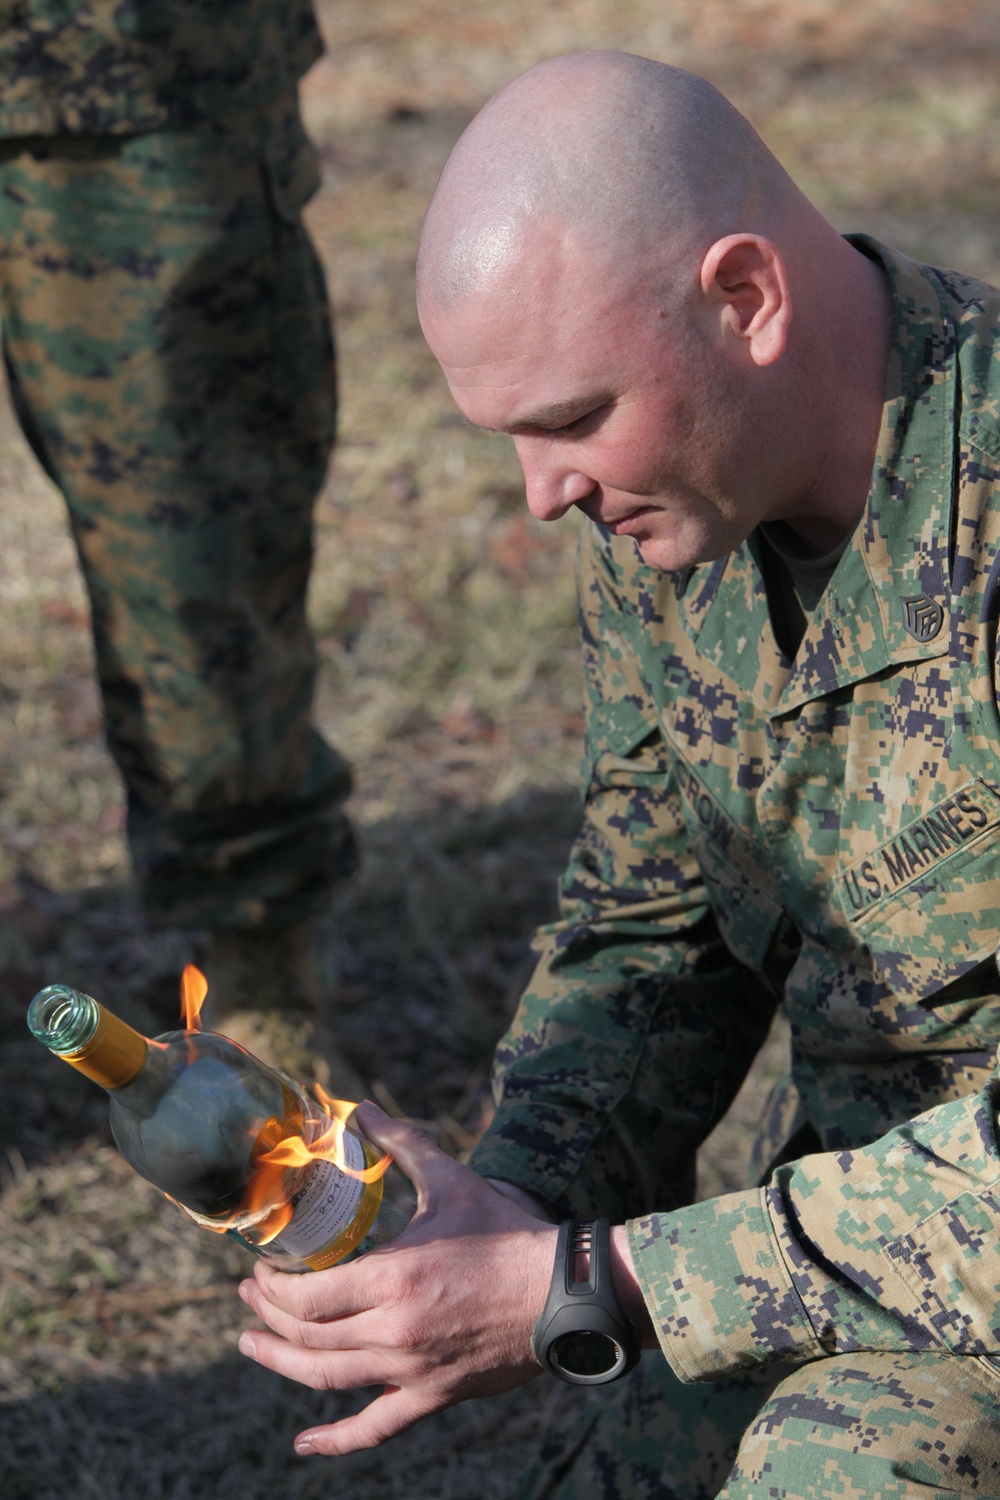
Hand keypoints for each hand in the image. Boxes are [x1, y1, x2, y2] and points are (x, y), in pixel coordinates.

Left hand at [237, 1101, 558, 1455]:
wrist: (561, 1292)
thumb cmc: (505, 1233)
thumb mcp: (450, 1181)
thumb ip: (402, 1144)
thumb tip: (362, 1108)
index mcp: (393, 1277)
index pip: (307, 1295)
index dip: (271, 1287)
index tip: (259, 1270)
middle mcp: (394, 1329)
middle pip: (308, 1334)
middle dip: (266, 1316)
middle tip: (248, 1297)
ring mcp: (411, 1369)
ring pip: (326, 1378)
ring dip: (280, 1363)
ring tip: (250, 1347)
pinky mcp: (432, 1395)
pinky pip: (375, 1426)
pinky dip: (336, 1440)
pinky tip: (306, 1445)